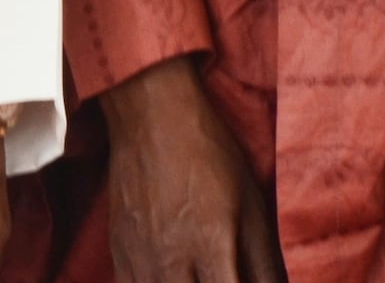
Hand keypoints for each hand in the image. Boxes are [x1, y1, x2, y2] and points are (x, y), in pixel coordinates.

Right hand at [98, 56, 282, 282]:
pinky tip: (171, 278)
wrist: (152, 118)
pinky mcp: (118, 254)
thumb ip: (266, 262)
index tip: (243, 281)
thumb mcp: (252, 205)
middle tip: (223, 276)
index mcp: (210, 246)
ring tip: (198, 275)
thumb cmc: (209, 156)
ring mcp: (139, 260)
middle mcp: (170, 260)